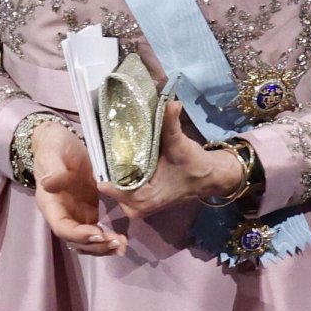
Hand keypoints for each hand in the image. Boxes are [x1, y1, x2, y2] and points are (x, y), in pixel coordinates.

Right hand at [32, 122, 127, 256]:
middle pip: (75, 241)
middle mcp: (62, 214)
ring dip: (103, 248)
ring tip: (122, 245)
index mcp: (50, 204)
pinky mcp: (87, 212)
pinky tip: (122, 242)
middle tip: (117, 242)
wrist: (61, 142)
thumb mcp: (53, 153)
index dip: (78, 234)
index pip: (61, 227)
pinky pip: (96, 233)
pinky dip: (107, 240)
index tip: (98, 233)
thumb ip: (53, 168)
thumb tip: (48, 183)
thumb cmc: (54, 146)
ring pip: (86, 242)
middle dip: (96, 245)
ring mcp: (75, 215)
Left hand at [97, 102, 245, 223]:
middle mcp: (133, 207)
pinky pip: (119, 184)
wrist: (207, 177)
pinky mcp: (135, 200)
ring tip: (113, 142)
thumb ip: (171, 124)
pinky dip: (120, 169)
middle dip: (107, 162)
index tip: (103, 143)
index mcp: (141, 199)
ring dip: (113, 165)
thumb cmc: (193, 165)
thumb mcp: (180, 145)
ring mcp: (133, 205)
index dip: (104, 163)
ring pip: (112, 182)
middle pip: (107, 182)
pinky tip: (121, 152)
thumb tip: (171, 103)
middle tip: (108, 138)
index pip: (107, 185)